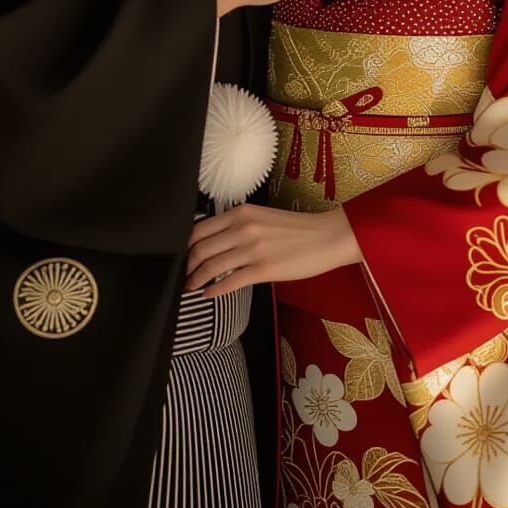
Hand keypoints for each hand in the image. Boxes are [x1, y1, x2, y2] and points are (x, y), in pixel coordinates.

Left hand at [185, 203, 362, 298]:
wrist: (326, 236)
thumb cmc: (296, 228)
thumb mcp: (262, 217)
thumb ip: (238, 225)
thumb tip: (214, 242)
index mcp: (241, 213)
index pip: (200, 229)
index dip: (185, 246)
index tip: (182, 256)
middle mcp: (243, 228)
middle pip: (200, 249)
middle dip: (186, 266)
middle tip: (183, 276)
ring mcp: (253, 249)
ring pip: (211, 266)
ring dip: (196, 280)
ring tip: (191, 287)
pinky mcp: (264, 270)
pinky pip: (230, 283)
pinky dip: (214, 290)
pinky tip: (209, 294)